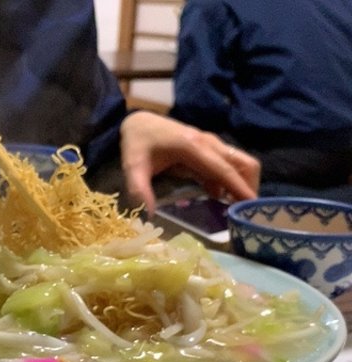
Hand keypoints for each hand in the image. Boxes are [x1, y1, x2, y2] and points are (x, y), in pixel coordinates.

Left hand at [119, 111, 259, 214]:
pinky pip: (228, 167)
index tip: (252, 206)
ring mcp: (211, 145)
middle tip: (245, 213)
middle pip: (243, 163)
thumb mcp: (133, 167)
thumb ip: (139, 190)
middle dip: (249, 187)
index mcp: (193, 147)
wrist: (139, 123)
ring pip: (240, 163)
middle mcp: (209, 143)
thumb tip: (148, 215)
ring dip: (242, 185)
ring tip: (237, 211)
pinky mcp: (209, 151)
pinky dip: (231, 183)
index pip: (224, 169)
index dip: (239, 188)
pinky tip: (223, 201)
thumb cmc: (137, 144)